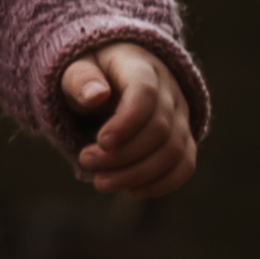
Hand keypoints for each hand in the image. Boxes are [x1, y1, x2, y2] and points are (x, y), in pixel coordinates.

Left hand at [50, 44, 200, 201]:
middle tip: (86, 161)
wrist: (112, 74)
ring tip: (101, 182)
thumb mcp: (75, 68)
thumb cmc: (90, 72)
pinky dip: (162, 183)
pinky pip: (184, 164)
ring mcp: (180, 116)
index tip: (101, 142)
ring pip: (174, 151)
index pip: (145, 95)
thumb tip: (95, 96)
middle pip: (160, 129)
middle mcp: (169, 91)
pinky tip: (132, 190)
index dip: (126, 123)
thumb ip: (81, 80)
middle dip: (123, 154)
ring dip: (138, 174)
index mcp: (141, 67)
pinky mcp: (182, 138)